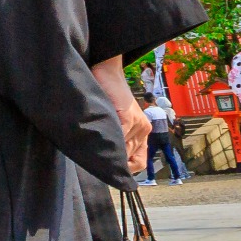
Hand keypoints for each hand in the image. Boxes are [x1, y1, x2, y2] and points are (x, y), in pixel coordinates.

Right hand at [92, 56, 147, 174]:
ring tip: (96, 150)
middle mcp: (144, 129)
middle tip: (98, 161)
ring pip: (124, 149)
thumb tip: (107, 159)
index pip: (139, 162)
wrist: (107, 70)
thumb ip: (117, 136)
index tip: (111, 170)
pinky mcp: (128, 116)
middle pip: (130, 158)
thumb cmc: (107, 94)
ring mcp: (138, 123)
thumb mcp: (115, 119)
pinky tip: (98, 138)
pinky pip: (119, 137)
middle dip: (115, 160)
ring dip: (110, 151)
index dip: (126, 169)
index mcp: (142, 131)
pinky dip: (108, 140)